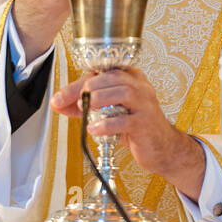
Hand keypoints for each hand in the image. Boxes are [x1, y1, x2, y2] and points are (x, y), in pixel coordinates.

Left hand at [50, 67, 206, 200]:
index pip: (104, 73)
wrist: (162, 149)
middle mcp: (141, 87)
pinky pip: (126, 120)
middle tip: (74, 101)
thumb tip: (59, 104)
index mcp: (132, 79)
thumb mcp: (110, 113)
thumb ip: (86, 107)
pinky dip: (107, 124)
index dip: (80, 82)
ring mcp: (145, 104)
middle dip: (88, 87)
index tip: (61, 97)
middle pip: (113, 77)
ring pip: (123, 92)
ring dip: (99, 99)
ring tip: (84, 109)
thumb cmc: (137, 127)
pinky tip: (95, 129)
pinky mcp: (146, 123)